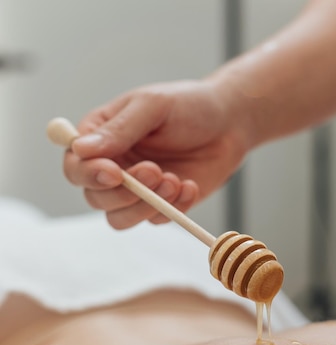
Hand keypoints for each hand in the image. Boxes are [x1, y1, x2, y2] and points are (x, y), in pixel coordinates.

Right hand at [64, 79, 251, 228]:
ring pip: (120, 218)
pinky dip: (174, 208)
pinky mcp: (163, 205)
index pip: (76, 166)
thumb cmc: (189, 105)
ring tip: (174, 180)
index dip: (89, 174)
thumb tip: (81, 148)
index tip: (114, 173)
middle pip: (95, 198)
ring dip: (146, 206)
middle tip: (155, 171)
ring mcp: (138, 190)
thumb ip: (120, 129)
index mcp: (101, 138)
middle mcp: (114, 167)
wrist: (230, 123)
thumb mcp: (154, 106)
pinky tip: (190, 185)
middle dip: (124, 193)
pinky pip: (156, 220)